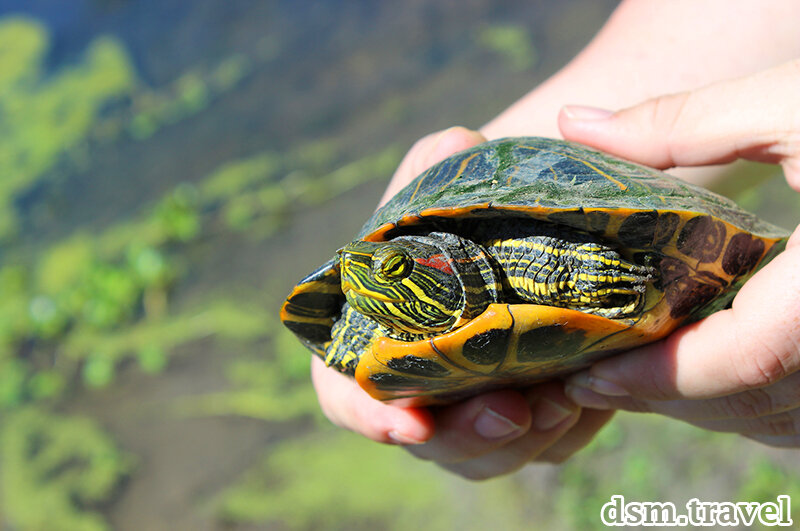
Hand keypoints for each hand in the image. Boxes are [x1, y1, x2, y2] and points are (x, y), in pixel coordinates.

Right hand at [312, 127, 612, 478]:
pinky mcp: (525, 414)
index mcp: (372, 337)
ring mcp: (470, 404)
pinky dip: (566, 432)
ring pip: (488, 453)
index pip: (347, 394)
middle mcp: (418, 381)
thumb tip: (456, 146)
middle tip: (512, 411)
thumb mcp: (445, 178)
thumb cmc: (464, 208)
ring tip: (563, 403)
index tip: (408, 423)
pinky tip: (589, 399)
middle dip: (468, 437)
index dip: (369, 416)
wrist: (518, 227)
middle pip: (429, 439)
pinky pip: (543, 445)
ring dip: (524, 440)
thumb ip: (437, 167)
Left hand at [558, 59, 799, 446]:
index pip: (741, 361)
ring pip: (787, 421)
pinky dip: (762, 407)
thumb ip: (683, 120)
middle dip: (665, 399)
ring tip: (641, 378)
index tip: (587, 376)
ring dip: (709, 408)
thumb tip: (573, 123)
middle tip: (594, 377)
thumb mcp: (798, 98)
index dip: (655, 379)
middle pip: (754, 403)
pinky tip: (722, 374)